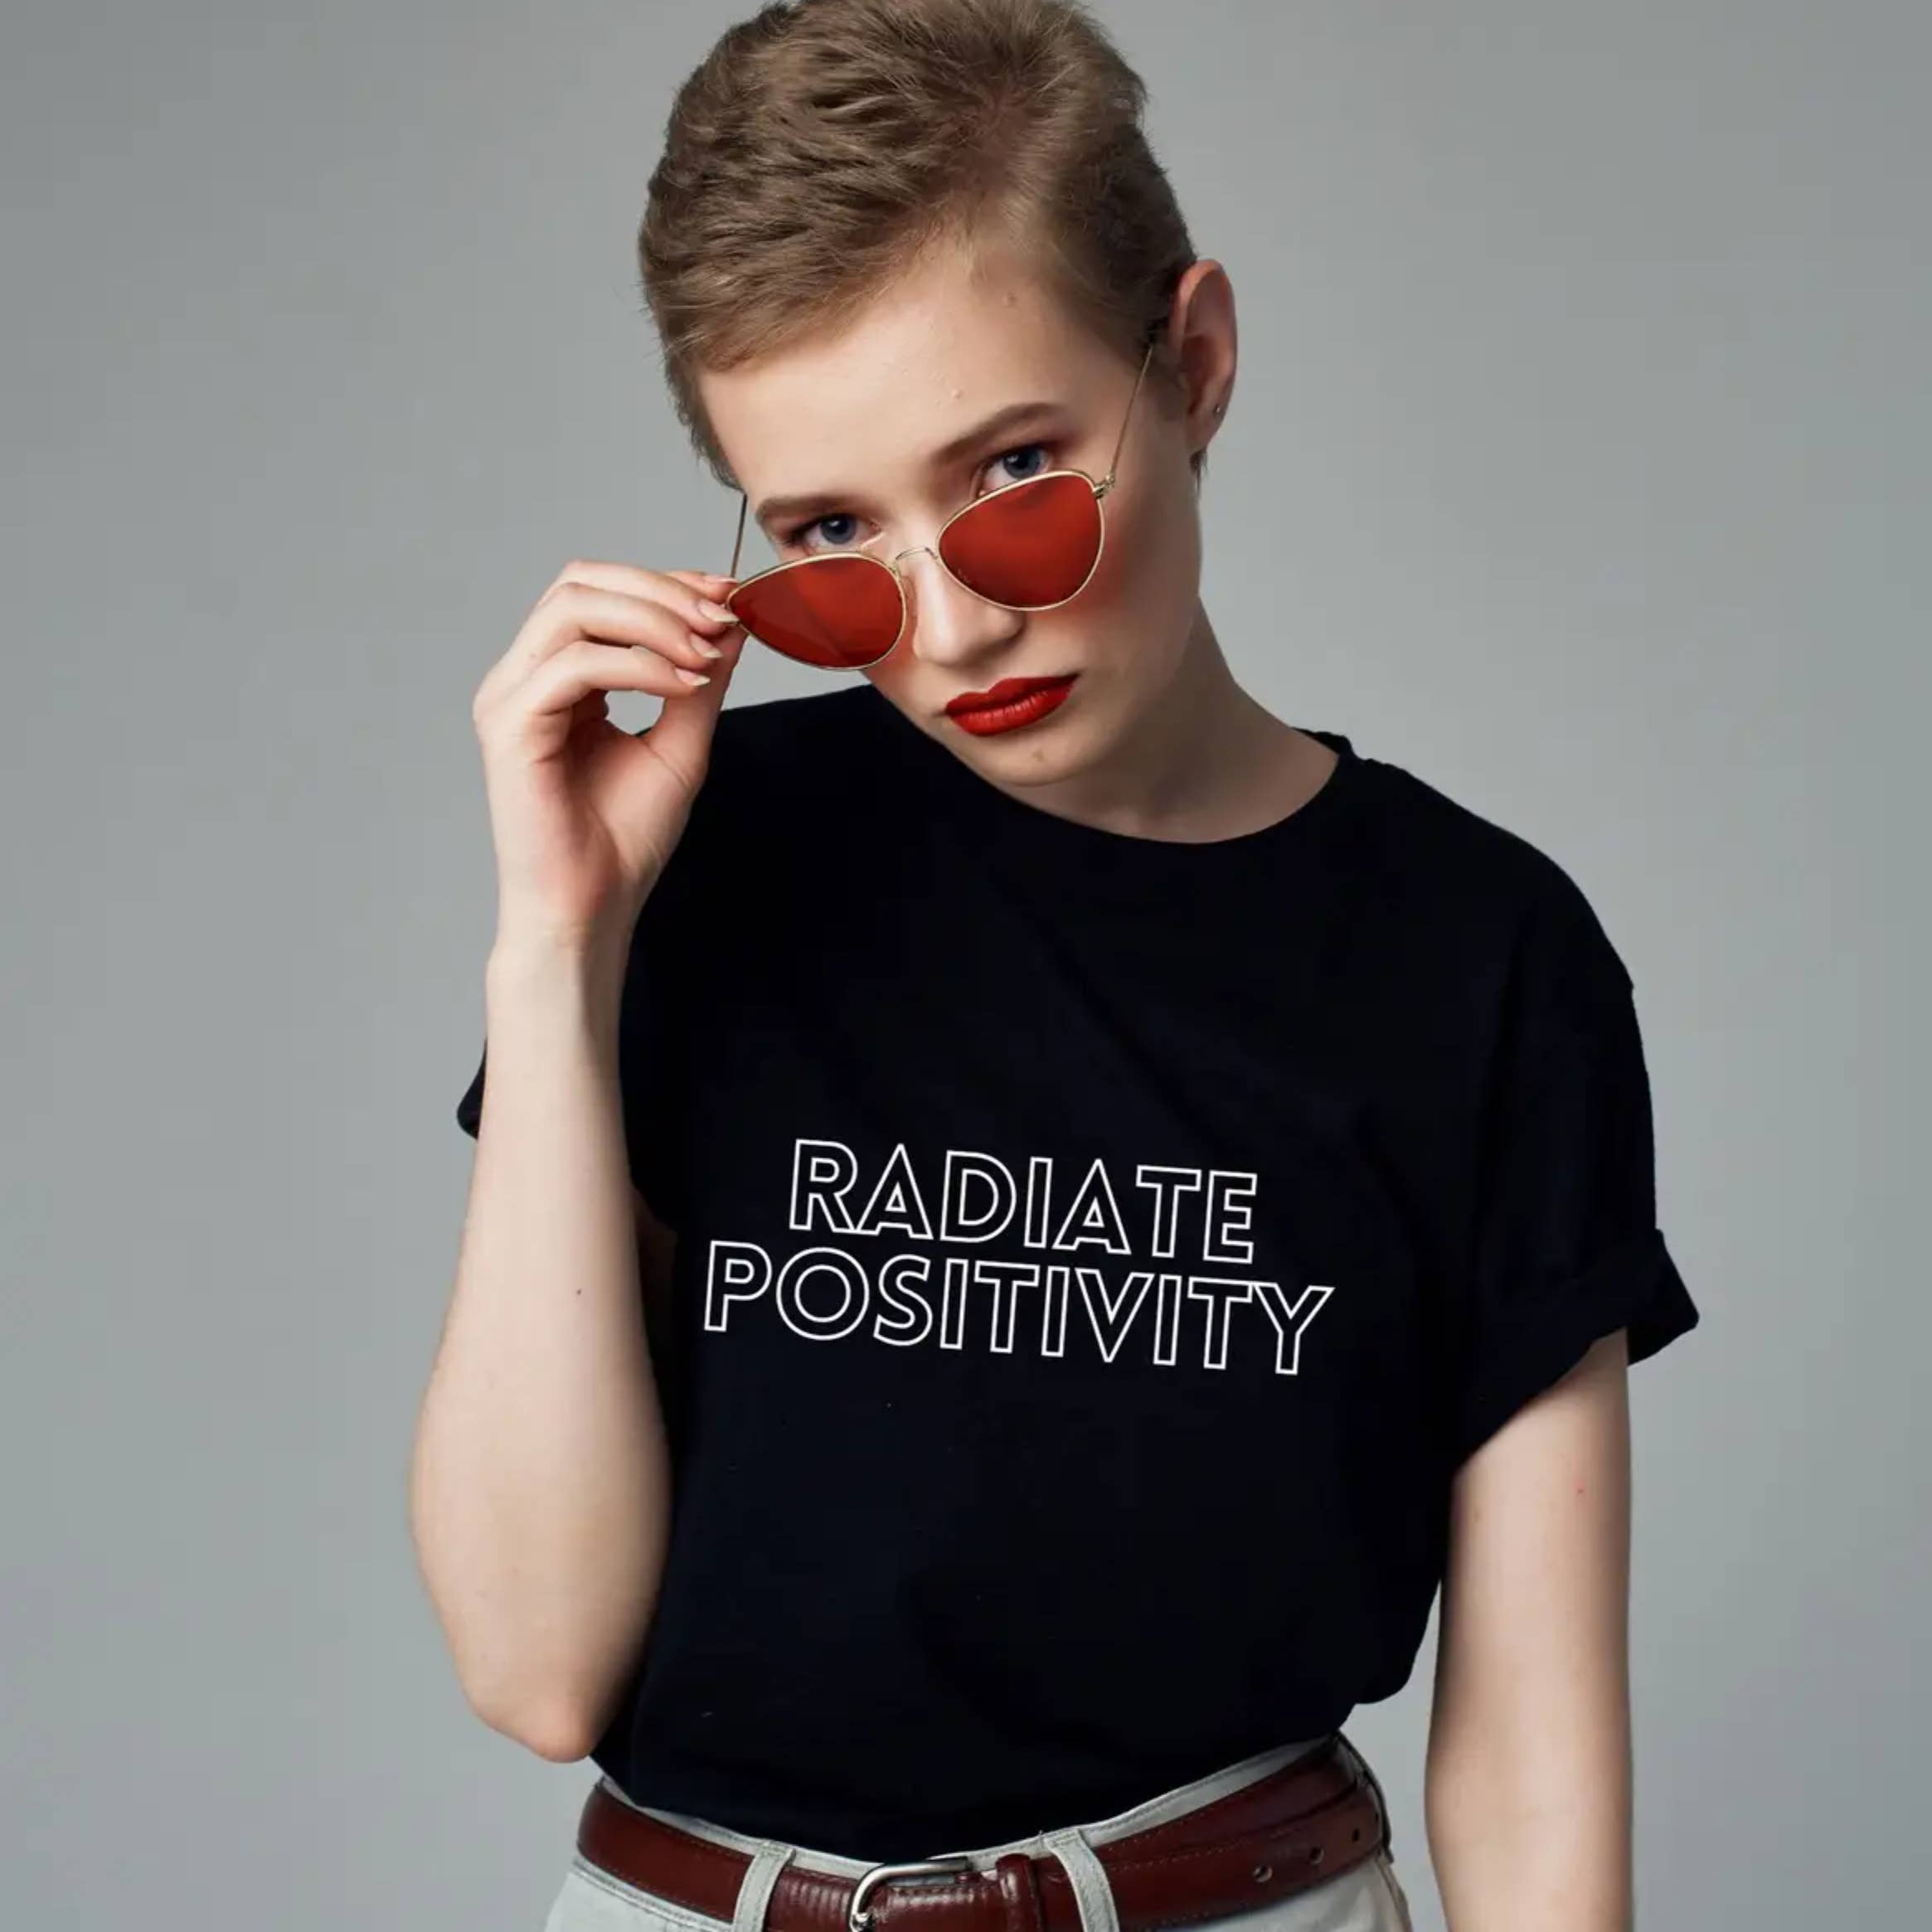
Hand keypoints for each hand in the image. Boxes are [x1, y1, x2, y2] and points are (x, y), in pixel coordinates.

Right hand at [469, 557, 746, 951]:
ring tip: (706, 652)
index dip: (664, 583)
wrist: (592, 909)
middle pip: (579, 583)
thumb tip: (730, 622)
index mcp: (556, 679)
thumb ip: (697, 681)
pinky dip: (640, 664)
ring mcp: (510, 699)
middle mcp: (523, 679)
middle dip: (659, 590)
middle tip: (720, 618)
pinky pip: (575, 664)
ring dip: (652, 619)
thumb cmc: (622, 841)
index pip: (598, 593)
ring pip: (573, 609)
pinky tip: (684, 684)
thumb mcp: (680, 745)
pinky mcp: (510, 727)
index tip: (728, 597)